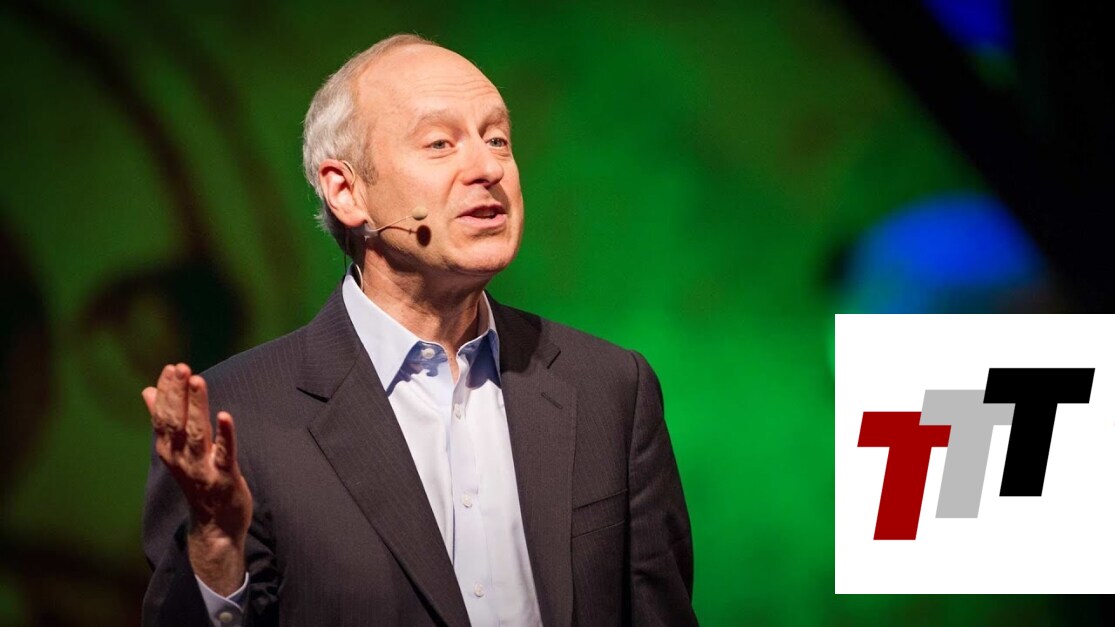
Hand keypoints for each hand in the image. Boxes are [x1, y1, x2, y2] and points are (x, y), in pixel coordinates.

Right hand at [143, 363, 252, 595]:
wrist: (215, 526)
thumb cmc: (198, 482)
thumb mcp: (176, 451)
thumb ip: (162, 420)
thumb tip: (147, 391)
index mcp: (168, 450)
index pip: (162, 416)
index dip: (167, 392)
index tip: (171, 367)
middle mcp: (180, 459)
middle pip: (175, 422)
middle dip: (177, 394)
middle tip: (181, 368)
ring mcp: (201, 469)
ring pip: (196, 434)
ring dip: (196, 407)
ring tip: (198, 381)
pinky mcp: (224, 478)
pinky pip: (224, 454)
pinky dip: (225, 435)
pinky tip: (226, 415)